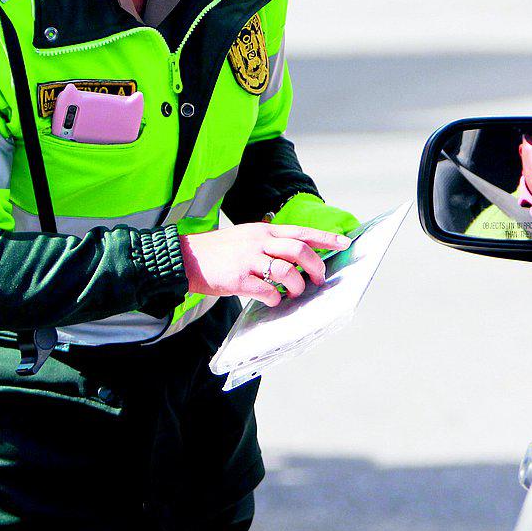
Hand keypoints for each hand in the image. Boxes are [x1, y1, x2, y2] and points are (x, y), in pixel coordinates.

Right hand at [178, 223, 348, 305]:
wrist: (186, 258)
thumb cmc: (220, 251)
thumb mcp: (247, 236)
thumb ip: (270, 243)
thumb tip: (296, 258)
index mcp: (264, 231)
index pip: (301, 231)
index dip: (325, 238)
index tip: (345, 243)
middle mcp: (259, 242)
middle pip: (299, 250)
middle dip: (315, 266)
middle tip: (320, 279)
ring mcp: (248, 259)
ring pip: (287, 272)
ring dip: (297, 286)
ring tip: (294, 293)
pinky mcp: (238, 278)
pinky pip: (266, 290)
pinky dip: (276, 298)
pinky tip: (273, 300)